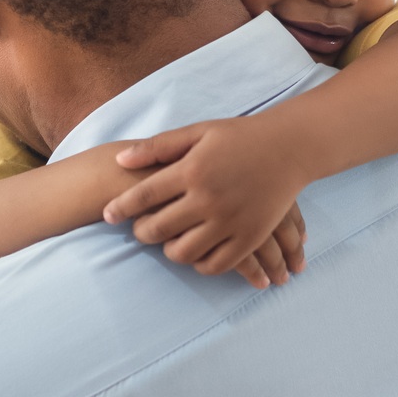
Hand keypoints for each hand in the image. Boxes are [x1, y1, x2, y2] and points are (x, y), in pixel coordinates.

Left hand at [102, 116, 309, 283]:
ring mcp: (230, 220)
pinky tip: (196, 255)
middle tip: (139, 230)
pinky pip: (217, 264)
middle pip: (159, 228)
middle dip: (141, 232)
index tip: (108, 215)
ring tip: (168, 242)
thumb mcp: (198, 132)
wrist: (290, 148)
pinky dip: (201, 264)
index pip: (144, 195)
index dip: (121, 208)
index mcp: (192, 169)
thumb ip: (159, 147)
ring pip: (184, 252)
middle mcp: (208, 198)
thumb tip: (119, 160)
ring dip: (169, 251)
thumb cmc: (239, 136)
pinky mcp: (250, 236)